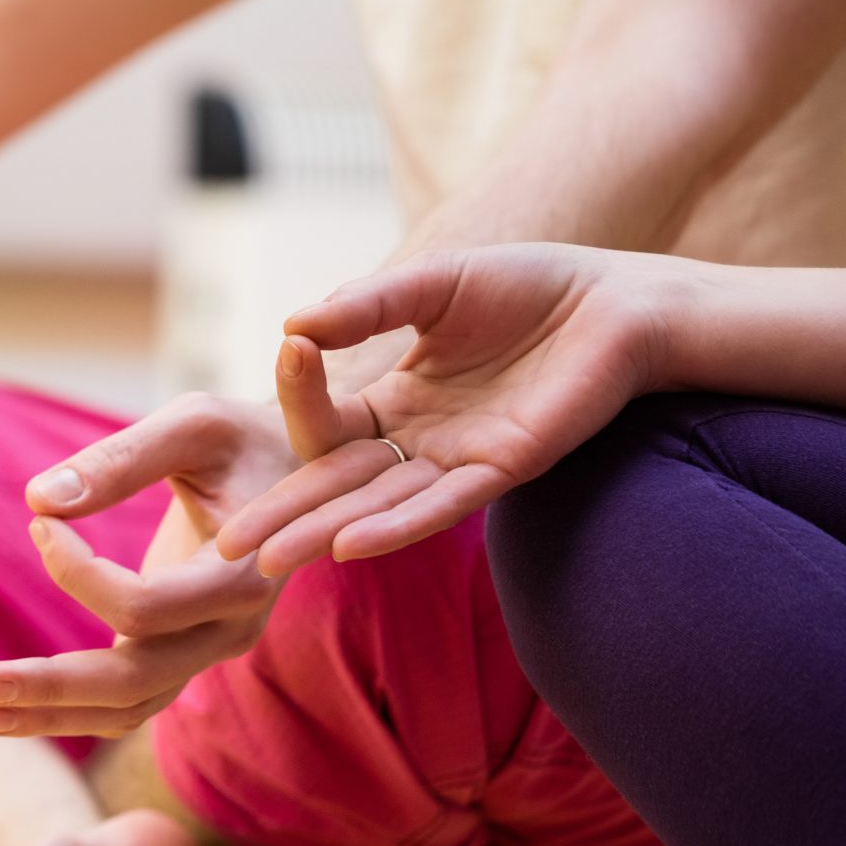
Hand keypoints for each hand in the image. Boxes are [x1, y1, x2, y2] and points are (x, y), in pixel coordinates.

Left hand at [0, 394, 299, 738]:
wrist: (299, 474)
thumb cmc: (243, 438)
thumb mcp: (192, 425)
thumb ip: (119, 458)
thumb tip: (37, 500)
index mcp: (244, 575)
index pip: (144, 606)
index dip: (77, 573)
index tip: (41, 521)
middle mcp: (231, 629)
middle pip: (133, 682)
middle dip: (49, 687)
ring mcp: (207, 650)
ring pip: (126, 708)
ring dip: (46, 714)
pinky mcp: (182, 653)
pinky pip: (123, 701)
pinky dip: (64, 709)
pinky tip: (4, 708)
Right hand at [214, 244, 672, 574]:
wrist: (621, 300)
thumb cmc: (532, 286)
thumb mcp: (433, 284)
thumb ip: (365, 306)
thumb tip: (290, 328)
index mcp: (396, 403)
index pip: (323, 429)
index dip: (293, 414)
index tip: (276, 381)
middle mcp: (419, 441)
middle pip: (336, 488)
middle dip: (281, 518)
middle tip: (224, 548)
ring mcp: (459, 460)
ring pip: (377, 507)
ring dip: (322, 534)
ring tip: (267, 561)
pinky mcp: (504, 469)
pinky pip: (440, 506)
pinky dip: (395, 526)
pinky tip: (350, 546)